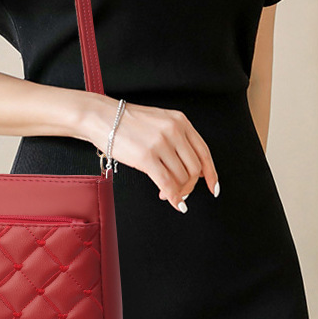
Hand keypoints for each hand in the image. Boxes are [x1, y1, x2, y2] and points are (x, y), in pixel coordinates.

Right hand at [84, 96, 219, 211]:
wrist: (102, 117)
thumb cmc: (129, 122)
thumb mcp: (161, 121)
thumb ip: (179, 139)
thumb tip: (194, 169)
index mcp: (180, 121)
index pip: (204, 152)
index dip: (211, 174)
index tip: (214, 187)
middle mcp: (174, 130)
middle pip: (195, 168)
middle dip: (190, 185)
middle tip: (181, 192)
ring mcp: (161, 143)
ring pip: (181, 177)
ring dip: (177, 191)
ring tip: (167, 193)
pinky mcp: (146, 157)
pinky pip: (166, 183)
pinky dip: (173, 197)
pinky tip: (171, 201)